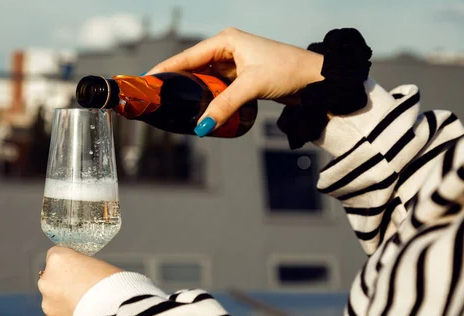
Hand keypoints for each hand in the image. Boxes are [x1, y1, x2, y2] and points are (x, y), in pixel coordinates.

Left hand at [38, 246, 121, 315]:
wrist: (116, 314)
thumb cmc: (113, 285)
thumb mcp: (99, 265)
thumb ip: (82, 268)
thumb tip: (81, 276)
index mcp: (58, 260)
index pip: (55, 255)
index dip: (69, 262)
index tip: (79, 269)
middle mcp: (47, 281)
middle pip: (52, 280)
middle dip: (64, 284)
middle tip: (84, 290)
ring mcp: (48, 305)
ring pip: (54, 301)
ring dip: (66, 303)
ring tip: (87, 308)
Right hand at [147, 27, 323, 131]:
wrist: (315, 80)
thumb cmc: (288, 71)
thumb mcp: (251, 86)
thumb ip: (225, 105)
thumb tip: (202, 125)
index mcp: (227, 40)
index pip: (188, 56)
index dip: (167, 68)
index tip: (148, 80)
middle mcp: (228, 49)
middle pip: (193, 67)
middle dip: (177, 83)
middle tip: (159, 98)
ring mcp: (234, 64)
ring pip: (205, 80)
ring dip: (193, 93)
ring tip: (174, 106)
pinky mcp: (241, 78)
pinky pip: (216, 88)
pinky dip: (207, 98)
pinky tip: (198, 108)